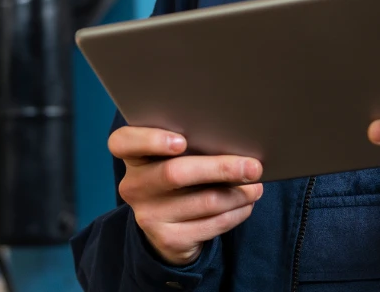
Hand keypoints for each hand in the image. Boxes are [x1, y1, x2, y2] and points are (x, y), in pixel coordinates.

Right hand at [109, 126, 263, 265]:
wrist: (167, 227)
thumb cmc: (177, 178)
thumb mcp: (172, 159)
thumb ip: (190, 146)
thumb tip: (235, 142)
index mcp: (133, 157)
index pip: (123, 142)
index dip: (150, 140)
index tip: (181, 142)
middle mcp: (134, 186)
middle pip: (176, 174)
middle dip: (220, 168)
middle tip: (253, 166)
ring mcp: (149, 216)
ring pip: (203, 201)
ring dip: (237, 194)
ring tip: (256, 186)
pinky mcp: (168, 239)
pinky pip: (211, 224)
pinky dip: (235, 213)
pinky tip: (247, 204)